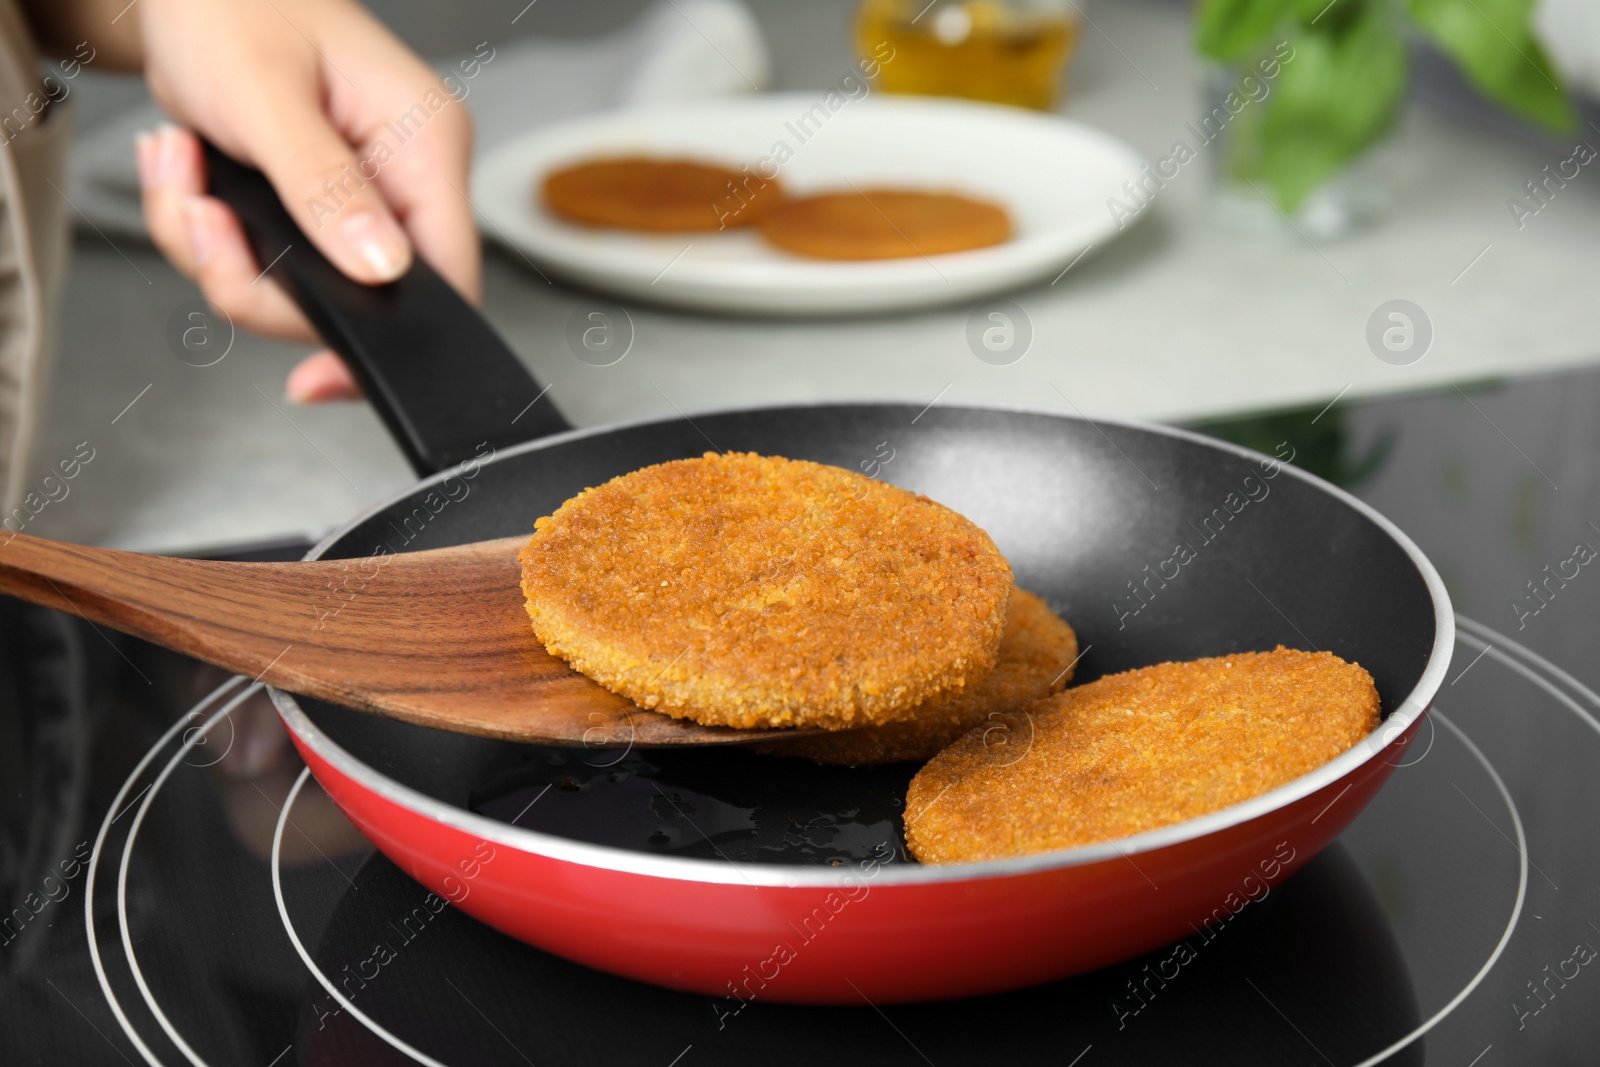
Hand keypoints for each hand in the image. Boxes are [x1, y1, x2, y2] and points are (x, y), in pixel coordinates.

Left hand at [134, 0, 477, 401]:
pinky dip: (205, 234)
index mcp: (425, 147)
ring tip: (181, 170)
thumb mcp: (268, 99)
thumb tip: (381, 269)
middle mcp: (402, 179)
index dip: (391, 339)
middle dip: (257, 280)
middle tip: (201, 221)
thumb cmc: (232, 7)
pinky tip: (187, 169)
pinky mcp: (312, 207)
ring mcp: (359, 198)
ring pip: (297, 289)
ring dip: (216, 251)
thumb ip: (324, 189)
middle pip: (359, 301)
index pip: (446, 278)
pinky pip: (263, 263)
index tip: (318, 378)